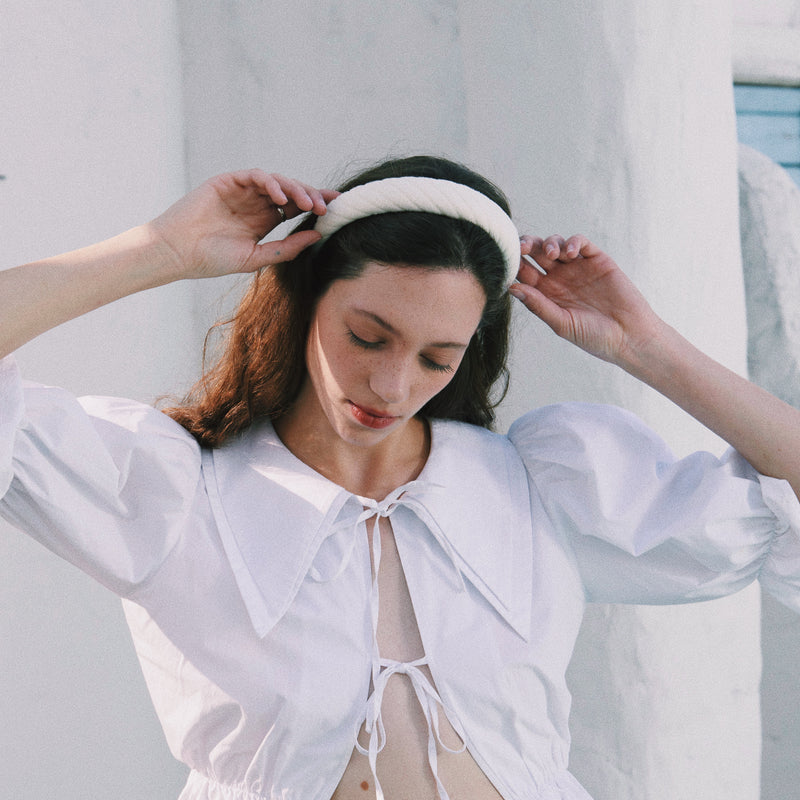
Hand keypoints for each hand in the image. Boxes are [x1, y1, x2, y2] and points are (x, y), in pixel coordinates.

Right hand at [148, 169, 338, 279]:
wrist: (177, 252)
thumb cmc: (212, 259)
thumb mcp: (256, 257)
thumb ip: (286, 248)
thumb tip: (317, 236)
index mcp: (264, 221)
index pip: (296, 208)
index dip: (316, 206)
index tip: (338, 210)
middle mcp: (256, 203)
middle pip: (291, 192)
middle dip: (312, 196)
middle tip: (328, 207)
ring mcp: (242, 191)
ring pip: (278, 182)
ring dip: (295, 190)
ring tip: (308, 203)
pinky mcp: (228, 181)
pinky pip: (256, 176)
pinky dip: (271, 183)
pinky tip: (282, 198)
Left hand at [510, 234, 662, 365]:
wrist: (630, 337)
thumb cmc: (594, 337)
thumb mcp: (562, 323)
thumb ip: (538, 305)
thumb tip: (512, 288)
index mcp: (546, 294)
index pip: (524, 273)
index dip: (514, 264)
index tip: (508, 262)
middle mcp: (559, 279)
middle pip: (536, 254)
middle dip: (527, 246)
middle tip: (524, 247)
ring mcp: (577, 268)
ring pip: (555, 244)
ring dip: (549, 243)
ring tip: (553, 254)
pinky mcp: (597, 260)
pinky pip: (581, 243)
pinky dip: (573, 242)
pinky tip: (570, 252)